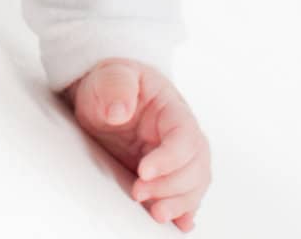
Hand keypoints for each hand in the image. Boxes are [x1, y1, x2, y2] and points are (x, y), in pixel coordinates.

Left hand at [65, 58, 210, 230]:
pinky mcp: (166, 174)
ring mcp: (176, 156)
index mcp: (172, 109)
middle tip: (139, 193)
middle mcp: (181, 135)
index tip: (143, 171)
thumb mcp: (108, 77)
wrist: (104, 98)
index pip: (184, 136)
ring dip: (179, 202)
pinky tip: (180, 224)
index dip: (169, 158)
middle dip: (172, 185)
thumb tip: (119, 111)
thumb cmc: (110, 84)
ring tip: (156, 213)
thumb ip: (115, 86)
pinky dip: (185, 210)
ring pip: (195, 183)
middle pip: (196, 165)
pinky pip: (185, 193)